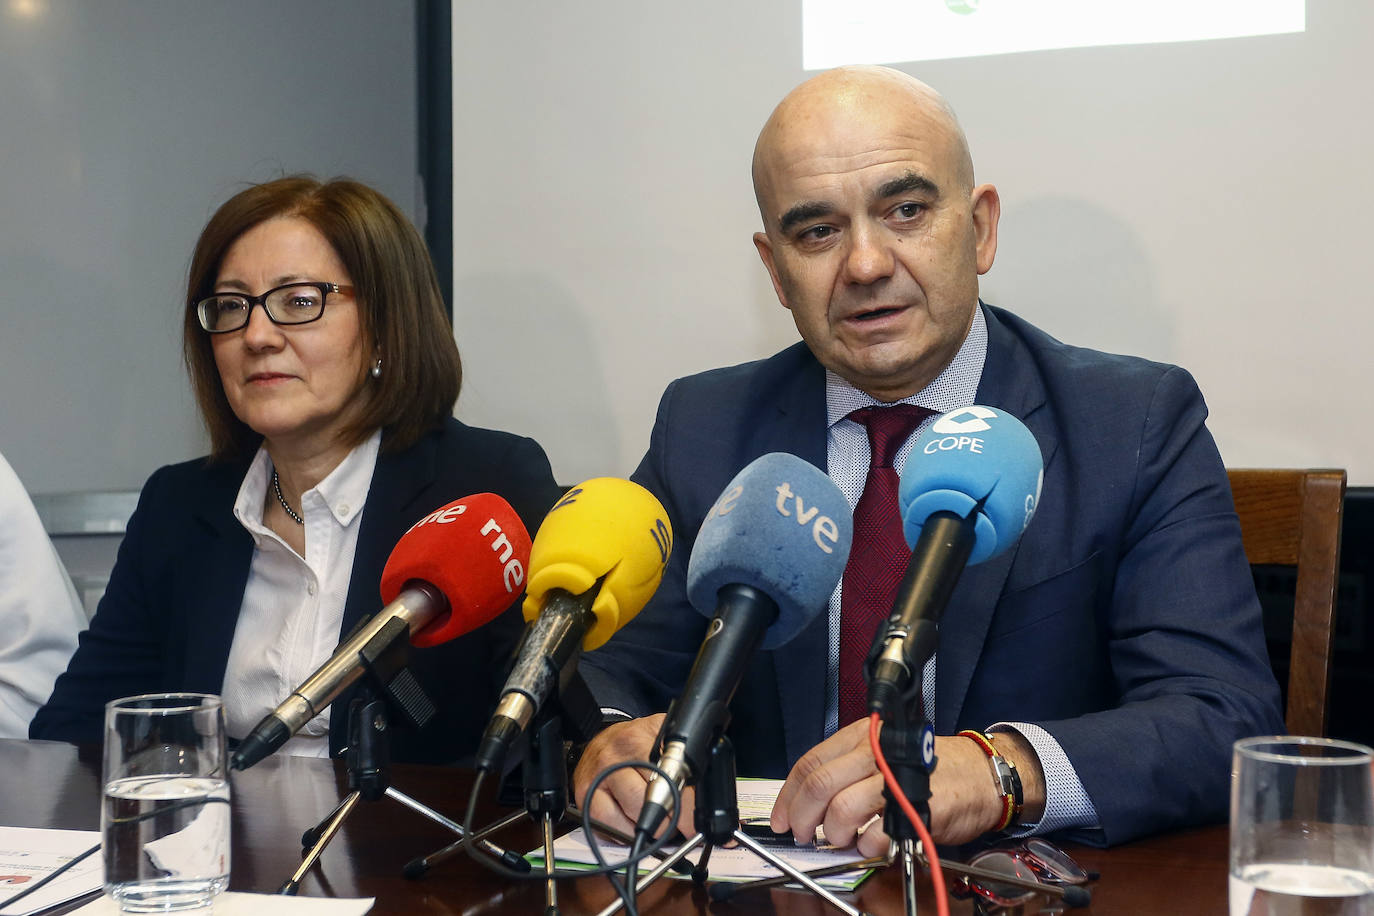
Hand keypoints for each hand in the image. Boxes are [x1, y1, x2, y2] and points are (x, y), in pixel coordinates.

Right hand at [572, 714, 695, 840]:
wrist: (602, 740)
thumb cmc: (638, 743)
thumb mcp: (667, 739)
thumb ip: (691, 759)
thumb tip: (719, 795)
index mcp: (646, 736)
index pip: (674, 774)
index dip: (689, 805)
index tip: (696, 825)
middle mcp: (620, 752)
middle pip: (656, 797)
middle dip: (673, 817)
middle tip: (678, 822)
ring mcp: (600, 773)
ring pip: (635, 812)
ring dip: (650, 826)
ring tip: (656, 819)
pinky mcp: (585, 794)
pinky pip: (609, 825)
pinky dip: (625, 831)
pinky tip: (632, 821)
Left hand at [770, 720, 1021, 854]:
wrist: (981, 775)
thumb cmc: (929, 767)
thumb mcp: (881, 754)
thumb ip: (846, 770)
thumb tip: (807, 802)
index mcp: (861, 737)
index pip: (810, 763)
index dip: (788, 796)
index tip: (782, 819)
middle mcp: (875, 752)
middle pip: (820, 785)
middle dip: (803, 818)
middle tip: (804, 834)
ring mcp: (896, 778)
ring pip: (842, 808)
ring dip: (834, 833)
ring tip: (842, 839)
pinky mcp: (918, 805)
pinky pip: (877, 832)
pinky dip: (867, 845)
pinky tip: (871, 843)